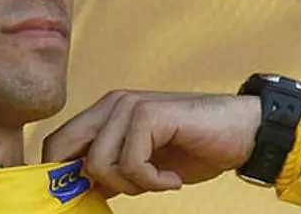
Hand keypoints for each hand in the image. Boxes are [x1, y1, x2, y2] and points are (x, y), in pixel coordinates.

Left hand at [42, 91, 260, 196]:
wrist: (242, 133)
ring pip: (98, 163)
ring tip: (158, 180)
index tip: (84, 196)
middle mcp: (111, 104)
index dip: (59, 174)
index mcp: (105, 112)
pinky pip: (130, 164)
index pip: (58, 143)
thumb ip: (110, 171)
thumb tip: (79, 190)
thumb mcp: (142, 165)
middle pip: (63, 149)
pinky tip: (172, 179)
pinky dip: (153, 182)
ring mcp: (128, 106)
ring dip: (130, 185)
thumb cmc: (194, 148)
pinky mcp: (149, 115)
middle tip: (126, 190)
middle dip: (85, 181)